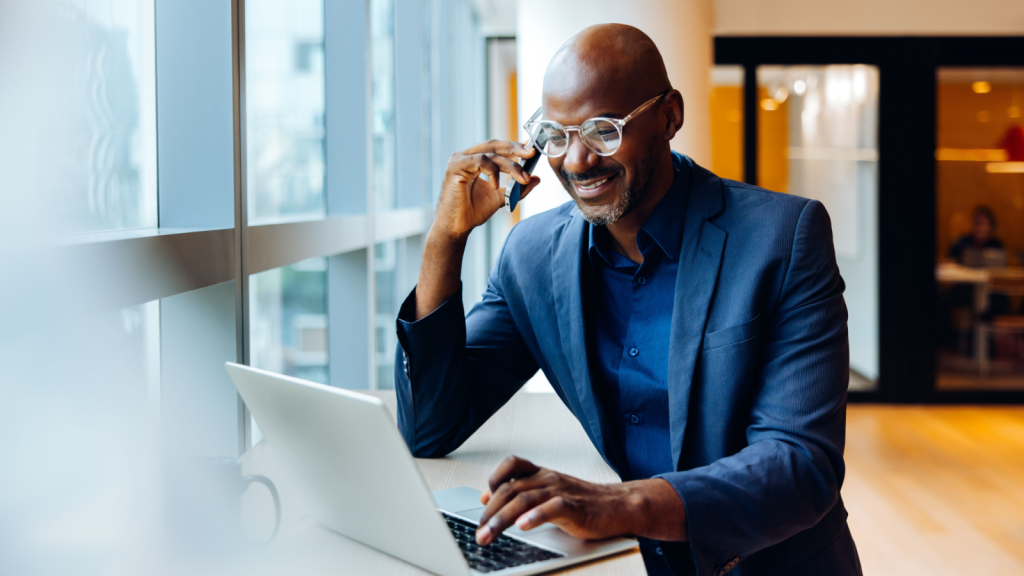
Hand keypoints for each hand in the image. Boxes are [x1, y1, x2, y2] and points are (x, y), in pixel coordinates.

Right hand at [435, 140, 540, 238]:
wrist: (457, 227)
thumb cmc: (473, 212)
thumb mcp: (502, 197)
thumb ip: (517, 187)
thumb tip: (537, 178)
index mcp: (475, 160)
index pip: (498, 148)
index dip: (515, 146)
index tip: (532, 150)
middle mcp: (466, 156)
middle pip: (495, 145)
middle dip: (516, 148)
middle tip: (532, 153)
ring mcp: (460, 160)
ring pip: (491, 154)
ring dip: (510, 165)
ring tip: (523, 178)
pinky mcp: (455, 167)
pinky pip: (479, 161)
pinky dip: (492, 171)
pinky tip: (496, 185)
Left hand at [474, 456, 687, 545]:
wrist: (619, 506)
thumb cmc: (583, 502)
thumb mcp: (547, 494)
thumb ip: (519, 493)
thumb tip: (485, 495)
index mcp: (541, 474)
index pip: (511, 466)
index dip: (493, 479)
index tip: (481, 502)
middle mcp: (548, 479)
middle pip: (511, 489)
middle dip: (490, 513)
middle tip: (479, 533)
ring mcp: (561, 491)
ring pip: (524, 499)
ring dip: (502, 519)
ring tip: (489, 535)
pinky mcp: (574, 506)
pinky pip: (552, 508)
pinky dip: (535, 516)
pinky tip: (523, 526)